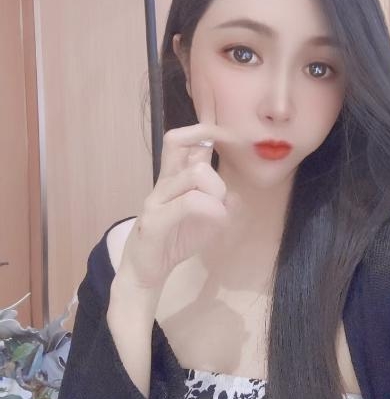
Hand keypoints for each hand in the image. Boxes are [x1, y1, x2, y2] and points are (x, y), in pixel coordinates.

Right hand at [116, 70, 242, 293]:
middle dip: (205, 134)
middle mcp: (163, 183)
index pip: (183, 140)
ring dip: (217, 190)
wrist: (145, 272)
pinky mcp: (155, 222)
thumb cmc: (175, 240)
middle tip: (226, 142)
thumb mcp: (203, 217)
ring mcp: (156, 200)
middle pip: (176, 141)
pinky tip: (216, 221)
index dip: (205, 126)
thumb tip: (236, 194)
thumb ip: (217, 200)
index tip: (227, 125)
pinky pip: (191, 203)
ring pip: (194, 174)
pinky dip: (213, 210)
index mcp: (174, 178)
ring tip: (219, 208)